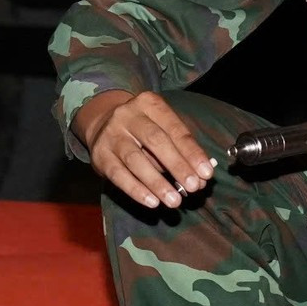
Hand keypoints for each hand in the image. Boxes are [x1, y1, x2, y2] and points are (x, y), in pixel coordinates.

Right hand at [73, 90, 217, 209]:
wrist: (102, 125)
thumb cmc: (143, 131)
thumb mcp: (163, 130)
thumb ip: (182, 151)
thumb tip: (201, 178)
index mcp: (150, 104)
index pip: (175, 129)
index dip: (192, 152)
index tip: (207, 173)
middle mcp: (128, 115)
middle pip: (155, 141)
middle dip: (177, 165)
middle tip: (193, 187)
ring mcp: (111, 135)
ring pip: (135, 160)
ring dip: (157, 183)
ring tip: (174, 201)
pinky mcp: (99, 155)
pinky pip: (118, 175)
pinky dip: (136, 190)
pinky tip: (152, 202)